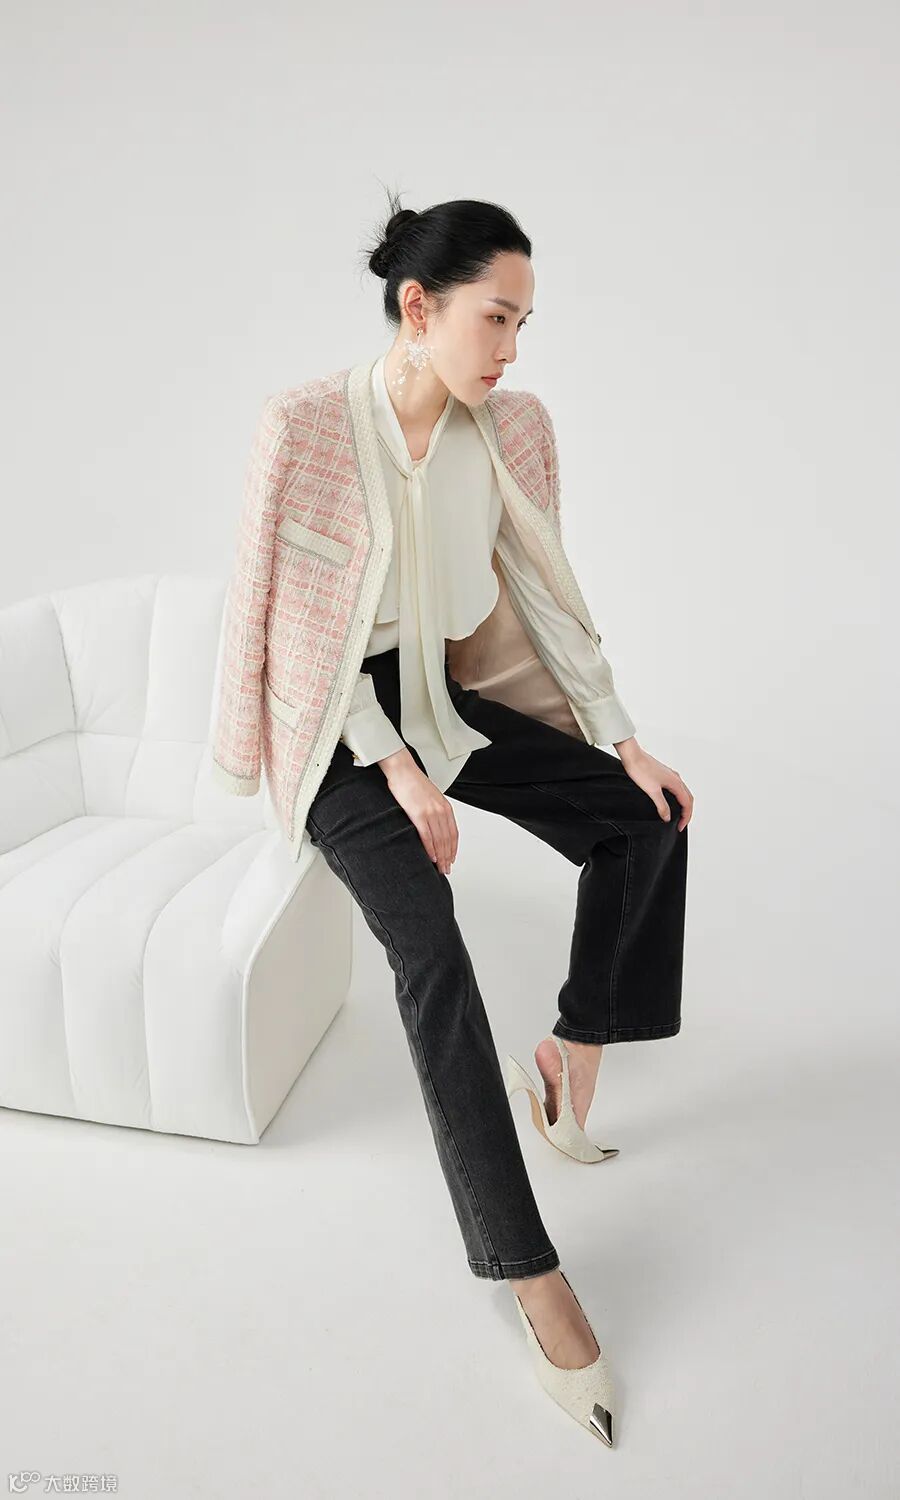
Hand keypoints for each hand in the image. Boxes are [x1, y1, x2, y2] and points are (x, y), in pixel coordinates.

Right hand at [380, 749, 458, 874]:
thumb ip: (435, 811)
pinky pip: (427, 836)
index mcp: (445, 807)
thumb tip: (435, 826)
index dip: (453, 849)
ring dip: (440, 857)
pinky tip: (431, 857)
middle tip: (446, 869)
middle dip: (447, 857)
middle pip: (447, 840)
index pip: (453, 833)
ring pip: (439, 840)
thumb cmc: (413, 783)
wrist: (403, 771)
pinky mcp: (418, 815)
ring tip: (439, 868)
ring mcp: (430, 813)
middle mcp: (441, 810)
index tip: (451, 859)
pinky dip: (430, 849)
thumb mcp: (431, 797)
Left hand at [615, 741, 692, 830]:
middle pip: (688, 798)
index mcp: (676, 783)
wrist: (632, 756)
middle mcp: (676, 778)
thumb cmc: (641, 769)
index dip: (686, 817)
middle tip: (682, 823)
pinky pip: (676, 788)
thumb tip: (668, 817)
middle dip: (687, 812)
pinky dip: (678, 797)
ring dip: (684, 804)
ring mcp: (670, 776)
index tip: (681, 827)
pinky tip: (670, 801)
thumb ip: (662, 805)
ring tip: (679, 815)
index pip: (687, 803)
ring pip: (683, 792)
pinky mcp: (664, 774)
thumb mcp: (652, 791)